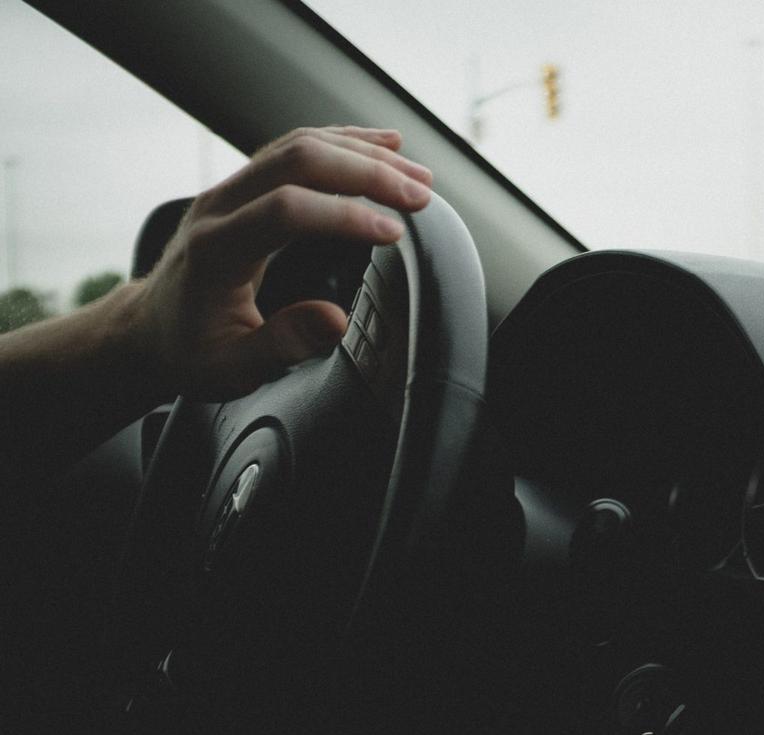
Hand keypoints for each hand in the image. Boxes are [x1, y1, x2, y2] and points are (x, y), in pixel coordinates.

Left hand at [127, 126, 433, 400]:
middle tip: (419, 195)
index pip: (286, 209)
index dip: (345, 215)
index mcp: (215, 250)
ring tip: (417, 176)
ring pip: (300, 145)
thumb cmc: (190, 350)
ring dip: (364, 154)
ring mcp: (231, 189)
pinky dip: (344, 142)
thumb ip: (282, 344)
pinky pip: (295, 146)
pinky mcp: (245, 185)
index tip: (392, 232)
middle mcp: (219, 206)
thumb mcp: (231, 367)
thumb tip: (334, 320)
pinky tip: (383, 146)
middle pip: (297, 160)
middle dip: (367, 172)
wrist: (148, 329)